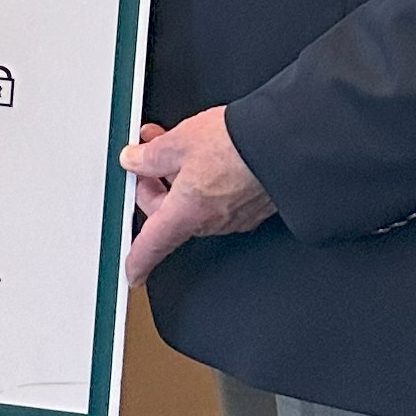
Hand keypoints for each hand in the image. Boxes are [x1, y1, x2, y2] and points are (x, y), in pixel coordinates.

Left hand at [120, 105, 273, 283]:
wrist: (284, 144)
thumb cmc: (237, 146)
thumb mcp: (179, 142)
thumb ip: (150, 155)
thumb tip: (135, 160)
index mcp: (186, 213)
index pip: (152, 246)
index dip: (138, 261)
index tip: (132, 273)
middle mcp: (211, 222)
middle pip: (170, 216)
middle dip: (153, 188)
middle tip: (146, 158)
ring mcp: (235, 217)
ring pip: (194, 206)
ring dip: (179, 180)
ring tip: (175, 145)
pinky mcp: (253, 207)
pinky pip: (219, 201)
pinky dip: (206, 183)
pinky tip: (207, 156)